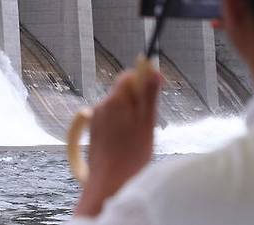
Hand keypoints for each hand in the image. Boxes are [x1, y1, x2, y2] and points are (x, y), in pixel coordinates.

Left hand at [75, 63, 162, 216]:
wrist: (109, 182)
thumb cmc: (132, 154)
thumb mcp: (147, 122)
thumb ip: (148, 95)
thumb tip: (152, 71)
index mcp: (114, 100)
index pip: (128, 76)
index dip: (144, 77)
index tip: (158, 86)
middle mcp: (101, 105)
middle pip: (123, 92)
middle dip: (138, 100)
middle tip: (149, 120)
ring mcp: (96, 118)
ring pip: (119, 107)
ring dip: (131, 113)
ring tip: (139, 135)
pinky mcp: (94, 131)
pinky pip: (111, 119)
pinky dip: (122, 124)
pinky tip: (128, 142)